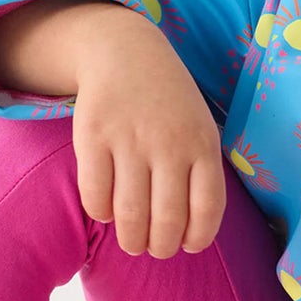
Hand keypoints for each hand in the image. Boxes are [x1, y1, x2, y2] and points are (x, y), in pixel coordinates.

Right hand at [72, 23, 226, 258]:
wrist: (125, 51)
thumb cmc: (169, 101)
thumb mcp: (200, 126)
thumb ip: (201, 170)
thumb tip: (194, 230)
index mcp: (202, 144)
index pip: (207, 208)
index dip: (198, 237)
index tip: (189, 246)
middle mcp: (168, 144)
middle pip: (167, 220)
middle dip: (161, 247)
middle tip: (155, 249)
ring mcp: (129, 140)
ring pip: (130, 214)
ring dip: (131, 240)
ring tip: (132, 242)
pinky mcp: (93, 137)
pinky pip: (95, 195)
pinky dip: (101, 213)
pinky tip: (106, 211)